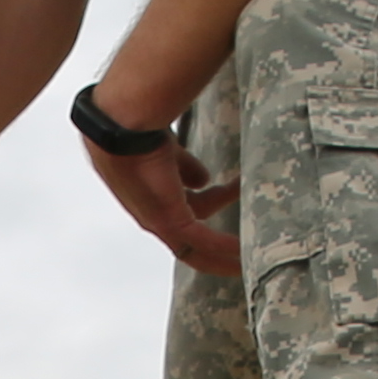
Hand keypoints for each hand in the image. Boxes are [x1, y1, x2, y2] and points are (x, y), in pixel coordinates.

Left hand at [76, 122, 239, 276]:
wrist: (123, 127)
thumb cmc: (139, 132)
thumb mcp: (169, 152)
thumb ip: (184, 167)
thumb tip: (203, 180)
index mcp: (151, 198)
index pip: (181, 215)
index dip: (206, 213)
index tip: (230, 205)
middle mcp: (153, 216)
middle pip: (191, 239)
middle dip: (218, 245)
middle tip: (243, 247)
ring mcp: (160, 221)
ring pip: (199, 246)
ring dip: (228, 242)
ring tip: (254, 239)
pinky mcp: (170, 220)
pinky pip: (204, 240)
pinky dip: (224, 246)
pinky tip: (243, 251)